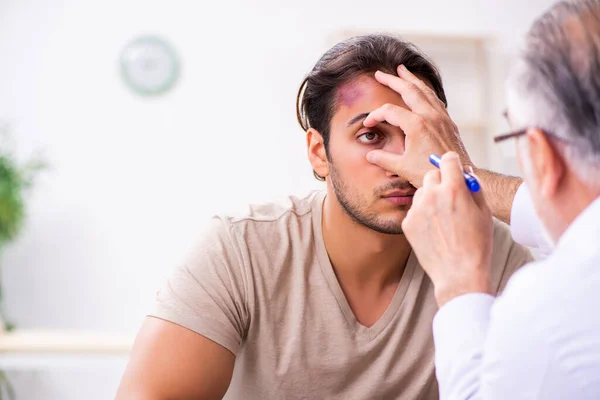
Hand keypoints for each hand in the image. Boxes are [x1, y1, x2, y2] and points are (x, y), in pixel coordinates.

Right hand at [364, 65, 472, 187]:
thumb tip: (369, 156)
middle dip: (393, 80)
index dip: (375, 115)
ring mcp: (441, 117)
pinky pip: (434, 99)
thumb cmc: (431, 172)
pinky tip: (421, 90)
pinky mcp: (447, 121)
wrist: (458, 174)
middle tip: (380, 73)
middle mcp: (430, 116)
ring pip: (424, 91)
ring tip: (402, 70)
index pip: (389, 112)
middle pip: (409, 90)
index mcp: (416, 125)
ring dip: (411, 79)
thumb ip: (384, 160)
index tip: (368, 124)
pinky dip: (425, 90)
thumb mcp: (402, 168)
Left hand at [402, 152, 493, 306]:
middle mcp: (431, 195)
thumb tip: (465, 173)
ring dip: (430, 198)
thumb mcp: (484, 212)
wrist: (458, 273)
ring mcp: (416, 209)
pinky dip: (423, 215)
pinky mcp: (407, 223)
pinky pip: (414, 210)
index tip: (454, 168)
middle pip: (431, 174)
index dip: (453, 163)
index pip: (447, 159)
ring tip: (444, 218)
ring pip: (421, 192)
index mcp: (454, 189)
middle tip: (450, 197)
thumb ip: (474, 187)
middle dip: (441, 181)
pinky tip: (435, 230)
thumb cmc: (476, 244)